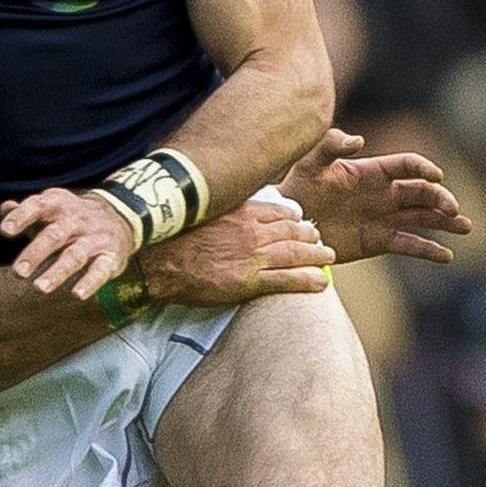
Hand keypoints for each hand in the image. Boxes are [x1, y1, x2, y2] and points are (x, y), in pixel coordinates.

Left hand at [0, 189, 135, 298]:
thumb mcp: (52, 209)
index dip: (21, 217)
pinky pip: (100, 270)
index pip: (38, 206)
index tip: (5, 231)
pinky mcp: (110, 257)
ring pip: (75, 256)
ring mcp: (95, 239)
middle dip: (35, 253)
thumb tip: (3, 209)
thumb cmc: (72, 218)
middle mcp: (77, 220)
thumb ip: (26, 211)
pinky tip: (77, 295)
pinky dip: (90, 282)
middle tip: (18, 273)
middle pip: (54, 235)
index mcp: (59, 205)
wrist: (120, 215)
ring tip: (40, 288)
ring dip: (57, 272)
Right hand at [137, 200, 334, 305]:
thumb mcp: (202, 210)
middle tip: (318, 239)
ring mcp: (253, 257)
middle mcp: (252, 231)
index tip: (299, 221)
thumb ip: (224, 207)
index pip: (279, 211)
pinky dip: (308, 280)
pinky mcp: (250, 282)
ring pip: (297, 254)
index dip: (293, 217)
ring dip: (317, 256)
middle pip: (293, 231)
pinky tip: (321, 282)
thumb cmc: (173, 237)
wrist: (157, 263)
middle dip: (310, 235)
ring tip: (327, 257)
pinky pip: (288, 280)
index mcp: (241, 211)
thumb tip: (232, 204)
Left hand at [279, 129, 471, 265]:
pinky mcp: (379, 241)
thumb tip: (359, 140)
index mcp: (373, 171)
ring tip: (465, 227)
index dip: (424, 169)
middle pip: (422, 192)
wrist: (291, 222)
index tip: (437, 176)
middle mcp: (384, 194)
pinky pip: (410, 245)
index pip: (407, 166)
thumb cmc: (299, 186)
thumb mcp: (310, 161)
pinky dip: (428, 250)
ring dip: (446, 221)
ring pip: (423, 218)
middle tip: (454, 209)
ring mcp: (384, 218)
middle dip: (441, 199)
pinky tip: (446, 256)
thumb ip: (330, 145)